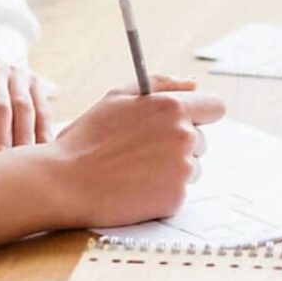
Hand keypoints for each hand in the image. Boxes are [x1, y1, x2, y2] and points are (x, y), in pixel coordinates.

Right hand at [51, 74, 224, 226]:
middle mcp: (184, 137)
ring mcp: (182, 169)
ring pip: (192, 167)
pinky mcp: (176, 198)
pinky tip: (134, 186)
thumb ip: (161, 83)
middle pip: (201, 140)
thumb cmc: (87, 138)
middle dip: (178, 143)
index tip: (185, 121)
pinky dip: (160, 190)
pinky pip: (178, 190)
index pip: (215, 106)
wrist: (66, 181)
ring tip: (133, 168)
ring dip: (171, 168)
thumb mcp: (116, 98)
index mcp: (171, 108)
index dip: (200, 113)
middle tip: (140, 149)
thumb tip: (194, 83)